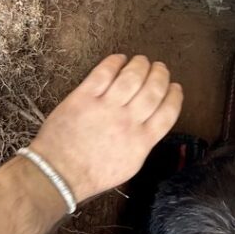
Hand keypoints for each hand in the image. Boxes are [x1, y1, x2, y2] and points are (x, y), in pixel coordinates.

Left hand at [29, 55, 182, 202]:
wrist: (59, 174)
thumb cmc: (92, 174)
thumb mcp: (129, 166)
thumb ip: (142, 143)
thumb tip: (150, 124)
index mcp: (141, 141)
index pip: (168, 112)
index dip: (174, 95)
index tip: (175, 87)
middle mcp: (127, 122)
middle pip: (153, 90)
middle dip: (160, 75)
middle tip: (160, 68)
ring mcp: (105, 108)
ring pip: (131, 77)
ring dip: (140, 65)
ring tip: (141, 61)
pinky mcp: (83, 98)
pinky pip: (103, 73)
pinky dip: (114, 63)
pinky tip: (119, 59)